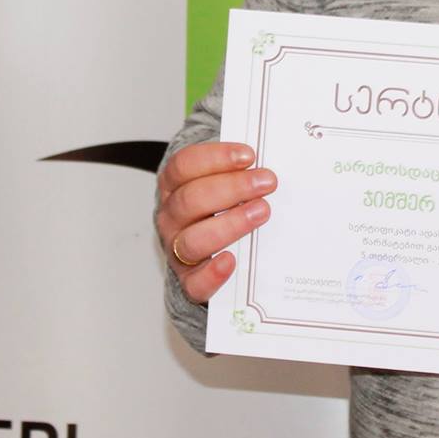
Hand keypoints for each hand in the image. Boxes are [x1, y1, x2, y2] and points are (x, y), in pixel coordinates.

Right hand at [156, 141, 275, 303]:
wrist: (202, 254)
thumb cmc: (214, 210)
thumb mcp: (218, 183)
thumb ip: (237, 171)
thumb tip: (268, 164)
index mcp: (173, 186)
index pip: (184, 165)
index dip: (216, 157)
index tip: (249, 155)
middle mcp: (171, 217)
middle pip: (191, 199)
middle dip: (232, 187)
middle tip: (266, 182)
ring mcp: (176, 249)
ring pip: (193, 239)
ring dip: (229, 224)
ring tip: (261, 212)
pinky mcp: (189, 280)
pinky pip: (196, 282)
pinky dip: (212, 273)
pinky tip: (232, 261)